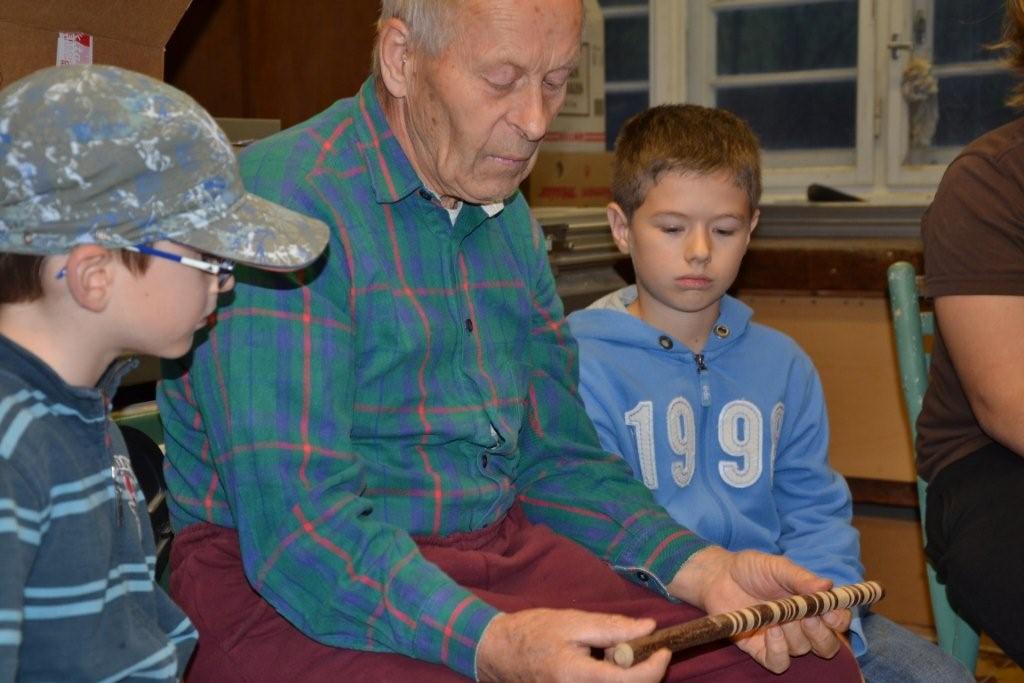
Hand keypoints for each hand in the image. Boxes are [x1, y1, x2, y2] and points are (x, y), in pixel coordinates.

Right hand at [476, 608, 671, 682]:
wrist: (498, 652)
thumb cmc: (532, 632)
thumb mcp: (572, 621)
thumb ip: (612, 627)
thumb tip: (649, 627)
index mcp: (577, 675)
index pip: (630, 682)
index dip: (654, 667)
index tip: (663, 648)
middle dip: (640, 671)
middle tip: (633, 647)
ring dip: (625, 676)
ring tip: (609, 654)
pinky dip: (610, 680)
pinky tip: (598, 665)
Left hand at [667, 547, 845, 672]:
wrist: (718, 577)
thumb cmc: (750, 569)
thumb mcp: (776, 566)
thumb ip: (800, 577)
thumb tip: (827, 586)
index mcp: (811, 604)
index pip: (838, 620)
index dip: (839, 620)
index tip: (830, 613)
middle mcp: (801, 625)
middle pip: (827, 644)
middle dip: (820, 632)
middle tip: (805, 616)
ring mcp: (782, 639)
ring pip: (802, 649)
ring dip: (793, 634)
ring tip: (777, 615)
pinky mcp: (762, 650)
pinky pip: (779, 663)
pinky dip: (779, 650)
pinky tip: (770, 631)